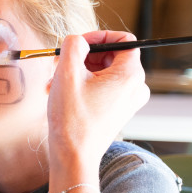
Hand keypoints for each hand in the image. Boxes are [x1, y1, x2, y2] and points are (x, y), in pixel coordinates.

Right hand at [47, 31, 149, 167]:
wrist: (74, 156)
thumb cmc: (72, 119)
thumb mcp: (67, 74)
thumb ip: (73, 46)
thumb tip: (77, 39)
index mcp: (130, 75)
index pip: (122, 40)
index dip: (98, 36)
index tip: (77, 44)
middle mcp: (136, 87)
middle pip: (111, 55)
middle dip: (83, 56)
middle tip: (60, 64)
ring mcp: (128, 100)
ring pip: (104, 72)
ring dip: (79, 72)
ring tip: (56, 82)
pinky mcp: (119, 110)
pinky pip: (103, 87)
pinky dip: (84, 85)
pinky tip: (62, 94)